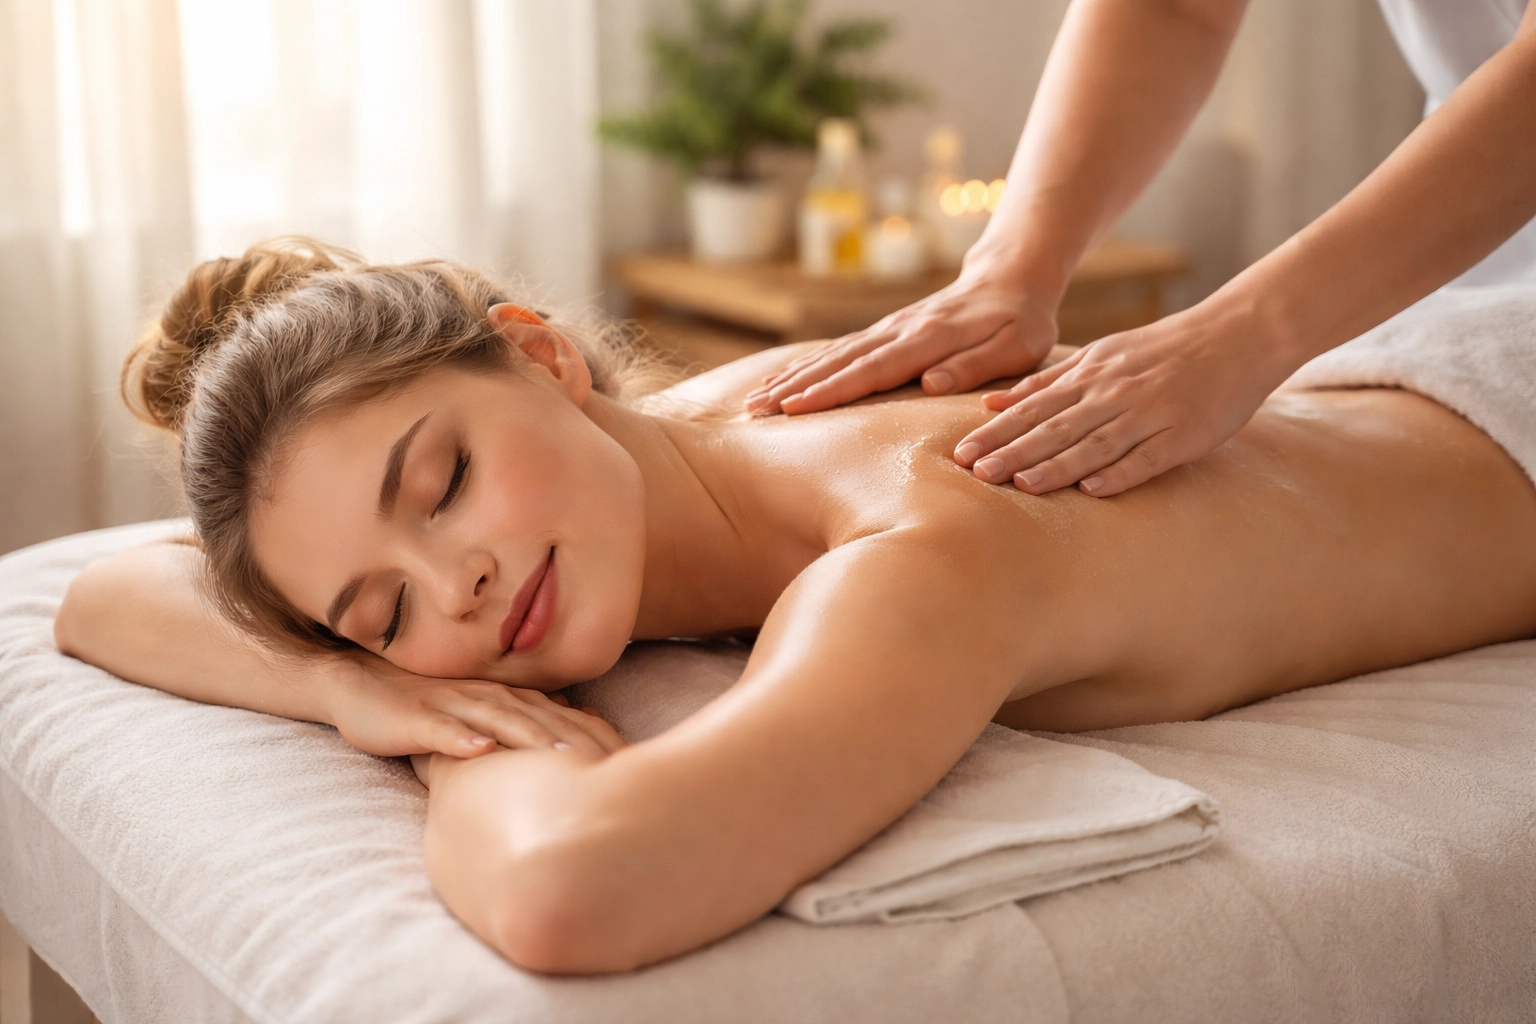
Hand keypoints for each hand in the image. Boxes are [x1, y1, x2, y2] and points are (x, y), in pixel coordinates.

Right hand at [325, 658, 625, 760]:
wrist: (358, 686)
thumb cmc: (422, 709)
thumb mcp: (475, 720)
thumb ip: (514, 729)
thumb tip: (562, 750)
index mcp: (501, 700)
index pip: (555, 716)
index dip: (588, 735)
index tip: (623, 758)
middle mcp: (482, 697)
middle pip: (535, 717)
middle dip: (573, 737)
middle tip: (608, 761)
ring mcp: (448, 706)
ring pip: (494, 720)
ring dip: (527, 736)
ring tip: (557, 756)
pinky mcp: (413, 719)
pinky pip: (439, 730)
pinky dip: (461, 739)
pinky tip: (479, 751)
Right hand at [743, 270, 1058, 414]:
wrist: (1009, 278)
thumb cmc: (1019, 321)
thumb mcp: (1016, 347)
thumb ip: (975, 365)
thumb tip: (931, 385)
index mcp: (929, 338)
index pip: (872, 370)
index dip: (831, 390)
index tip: (795, 408)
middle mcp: (899, 331)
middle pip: (840, 362)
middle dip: (796, 387)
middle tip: (755, 410)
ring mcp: (887, 329)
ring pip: (832, 355)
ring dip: (793, 378)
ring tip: (755, 401)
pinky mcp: (884, 332)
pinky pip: (840, 351)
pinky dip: (808, 366)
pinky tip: (783, 381)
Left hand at [953, 306, 1298, 495]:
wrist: (1237, 334)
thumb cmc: (1162, 350)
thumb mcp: (1100, 355)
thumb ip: (1047, 381)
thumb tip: (991, 401)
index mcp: (1091, 375)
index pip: (1033, 408)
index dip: (997, 432)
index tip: (961, 454)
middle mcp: (1113, 393)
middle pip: (1054, 427)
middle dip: (1013, 450)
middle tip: (976, 473)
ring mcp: (1149, 413)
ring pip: (1094, 442)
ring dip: (1056, 465)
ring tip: (1021, 485)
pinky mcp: (1183, 434)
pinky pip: (1147, 457)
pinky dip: (1121, 472)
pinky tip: (1094, 491)